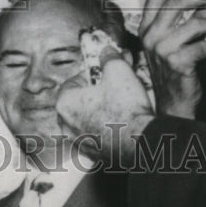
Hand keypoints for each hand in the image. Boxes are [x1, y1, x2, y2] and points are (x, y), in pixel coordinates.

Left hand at [56, 52, 152, 166]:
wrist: (141, 140)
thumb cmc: (125, 108)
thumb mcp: (118, 70)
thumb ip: (109, 57)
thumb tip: (107, 52)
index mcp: (65, 103)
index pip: (73, 81)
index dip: (90, 75)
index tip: (103, 75)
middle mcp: (66, 125)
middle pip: (78, 101)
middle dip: (94, 93)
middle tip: (111, 87)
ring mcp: (79, 142)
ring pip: (86, 119)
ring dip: (99, 110)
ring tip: (118, 104)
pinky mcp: (93, 154)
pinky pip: (95, 135)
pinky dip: (104, 128)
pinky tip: (120, 122)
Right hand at [139, 0, 205, 118]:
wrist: (173, 105)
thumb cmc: (175, 74)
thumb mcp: (175, 44)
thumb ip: (187, 23)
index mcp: (146, 29)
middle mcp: (151, 36)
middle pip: (176, 2)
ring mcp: (162, 49)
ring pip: (196, 24)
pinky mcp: (178, 62)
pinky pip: (204, 46)